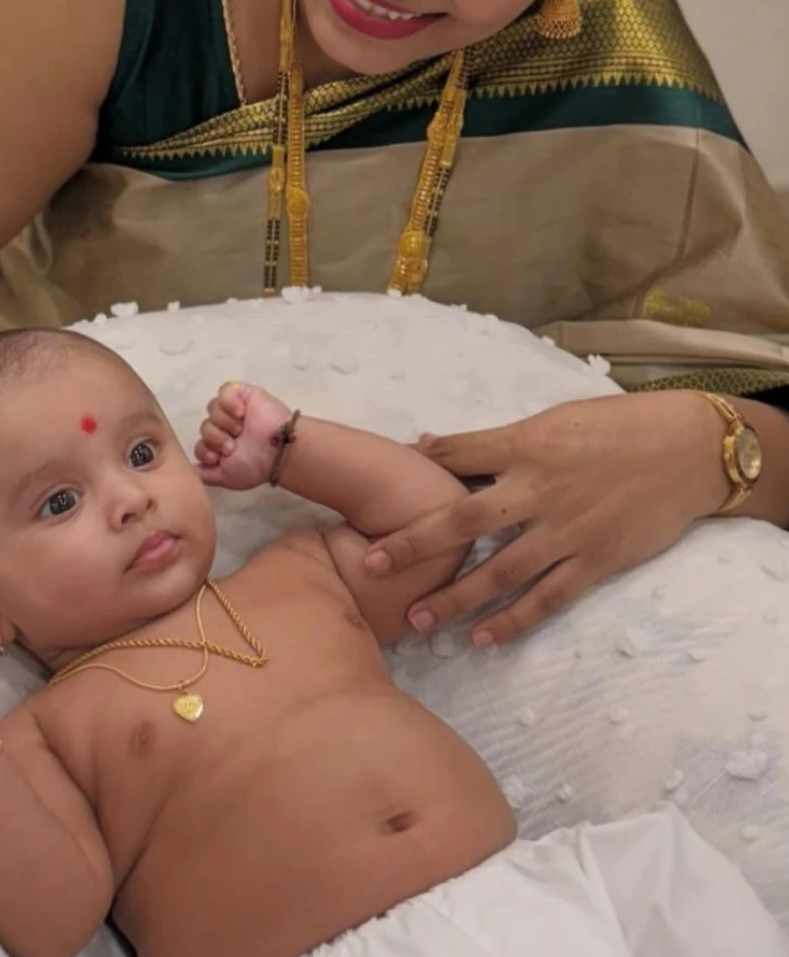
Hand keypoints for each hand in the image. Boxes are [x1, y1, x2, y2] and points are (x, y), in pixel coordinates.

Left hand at [195, 382, 291, 490]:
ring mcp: (234, 409)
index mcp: (222, 445)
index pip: (200, 443)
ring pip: (212, 409)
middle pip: (205, 426)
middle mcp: (226, 427)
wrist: (278, 452)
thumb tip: (188, 470)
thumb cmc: (255, 466)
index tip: (217, 458)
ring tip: (239, 430)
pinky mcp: (243, 394)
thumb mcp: (226, 477)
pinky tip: (240, 413)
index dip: (206, 449)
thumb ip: (205, 475)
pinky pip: (224, 391)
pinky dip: (228, 401)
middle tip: (232, 446)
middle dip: (216, 438)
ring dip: (223, 422)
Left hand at [365, 391, 724, 645]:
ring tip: (418, 618)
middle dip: (414, 544)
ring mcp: (567, 529)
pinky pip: (548, 598)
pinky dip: (514, 621)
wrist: (688, 450)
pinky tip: (482, 638)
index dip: (413, 471)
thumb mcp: (551, 420)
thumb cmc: (615, 427)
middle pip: (463, 520)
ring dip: (456, 597)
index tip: (372, 493)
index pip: (455, 457)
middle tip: (370, 565)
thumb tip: (427, 444)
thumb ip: (493, 441)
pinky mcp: (596, 560)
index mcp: (525, 444)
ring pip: (501, 571)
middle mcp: (539, 488)